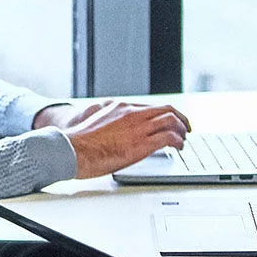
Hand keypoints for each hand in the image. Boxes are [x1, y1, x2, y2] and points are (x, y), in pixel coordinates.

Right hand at [51, 99, 190, 177]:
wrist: (71, 150)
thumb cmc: (79, 143)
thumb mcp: (97, 124)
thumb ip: (112, 124)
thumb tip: (117, 132)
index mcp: (121, 108)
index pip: (151, 107)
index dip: (166, 114)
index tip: (170, 122)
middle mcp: (132, 113)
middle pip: (166, 109)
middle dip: (180, 119)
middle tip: (185, 128)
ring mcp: (137, 128)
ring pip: (171, 120)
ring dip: (182, 130)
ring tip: (184, 140)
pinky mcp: (141, 144)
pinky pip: (168, 137)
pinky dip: (178, 141)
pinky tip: (178, 147)